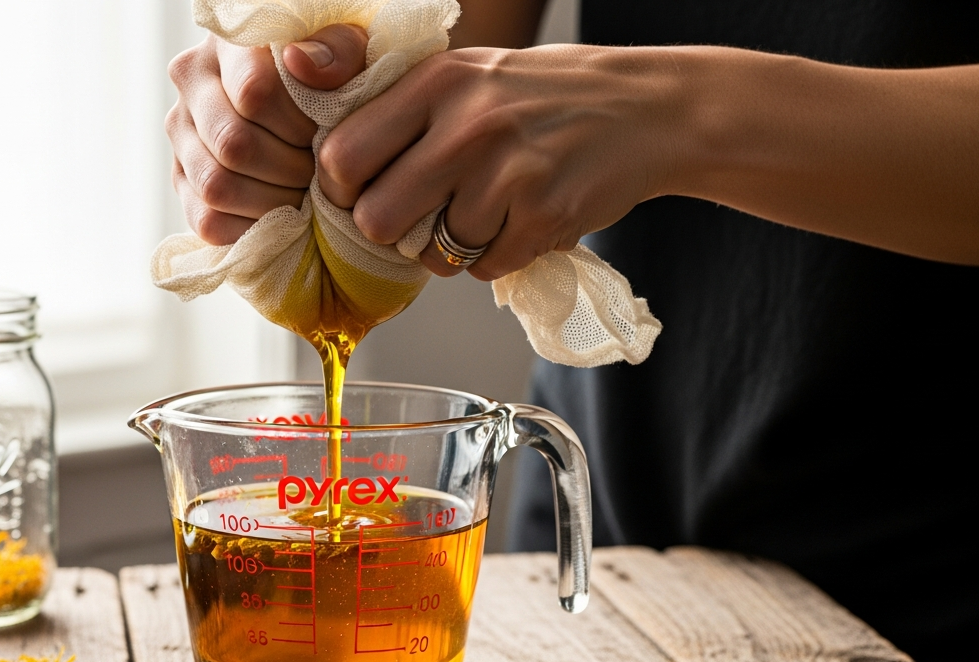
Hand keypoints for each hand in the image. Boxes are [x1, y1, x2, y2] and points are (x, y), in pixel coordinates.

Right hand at [166, 24, 368, 244]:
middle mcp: (191, 84)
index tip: (325, 134)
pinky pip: (207, 221)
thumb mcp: (346, 50)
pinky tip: (282, 217)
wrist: (307, 102)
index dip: (298, 126)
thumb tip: (300, 64)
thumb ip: (336, 50)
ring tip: (305, 195)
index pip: (254, 93)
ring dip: (273, 202)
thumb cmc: (332, 75)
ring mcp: (181, 134)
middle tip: (321, 174)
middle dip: (291, 169)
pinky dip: (251, 229)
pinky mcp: (181, 179)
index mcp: (228, 45)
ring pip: (216, 186)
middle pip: (234, 144)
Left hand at [318, 45, 686, 279]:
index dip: (343, 190)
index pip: (342, 157)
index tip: (362, 193)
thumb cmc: (543, 96)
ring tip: (486, 210)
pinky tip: (520, 220)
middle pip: (376, 220)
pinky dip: (496, 257)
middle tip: (415, 219)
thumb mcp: (467, 75)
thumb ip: (402, 110)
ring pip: (434, 255)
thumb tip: (332, 167)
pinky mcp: (543, 217)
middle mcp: (468, 126)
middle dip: (390, 233)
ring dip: (452, 247)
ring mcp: (508, 175)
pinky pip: (485, 269)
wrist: (646, 109)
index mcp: (437, 83)